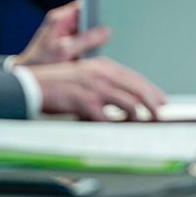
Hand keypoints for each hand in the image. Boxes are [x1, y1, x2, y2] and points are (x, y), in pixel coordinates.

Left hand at [15, 2, 109, 66]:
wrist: (28, 80)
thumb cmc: (40, 65)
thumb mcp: (64, 52)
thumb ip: (85, 40)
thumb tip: (105, 31)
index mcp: (60, 18)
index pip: (85, 5)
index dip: (98, 9)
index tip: (111, 16)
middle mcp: (64, 23)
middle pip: (89, 18)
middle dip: (98, 28)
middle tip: (105, 39)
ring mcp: (67, 33)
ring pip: (89, 31)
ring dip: (94, 41)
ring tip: (94, 50)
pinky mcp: (70, 44)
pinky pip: (86, 42)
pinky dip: (90, 48)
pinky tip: (91, 56)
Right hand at [30, 57, 166, 121]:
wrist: (34, 84)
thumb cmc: (59, 82)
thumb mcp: (86, 74)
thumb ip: (105, 81)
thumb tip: (125, 95)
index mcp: (104, 66)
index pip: (135, 78)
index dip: (152, 91)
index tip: (161, 101)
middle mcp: (102, 74)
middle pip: (137, 89)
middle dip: (153, 103)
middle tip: (161, 114)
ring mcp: (94, 87)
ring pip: (128, 102)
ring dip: (141, 115)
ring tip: (146, 123)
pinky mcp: (84, 102)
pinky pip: (107, 117)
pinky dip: (117, 125)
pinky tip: (121, 130)